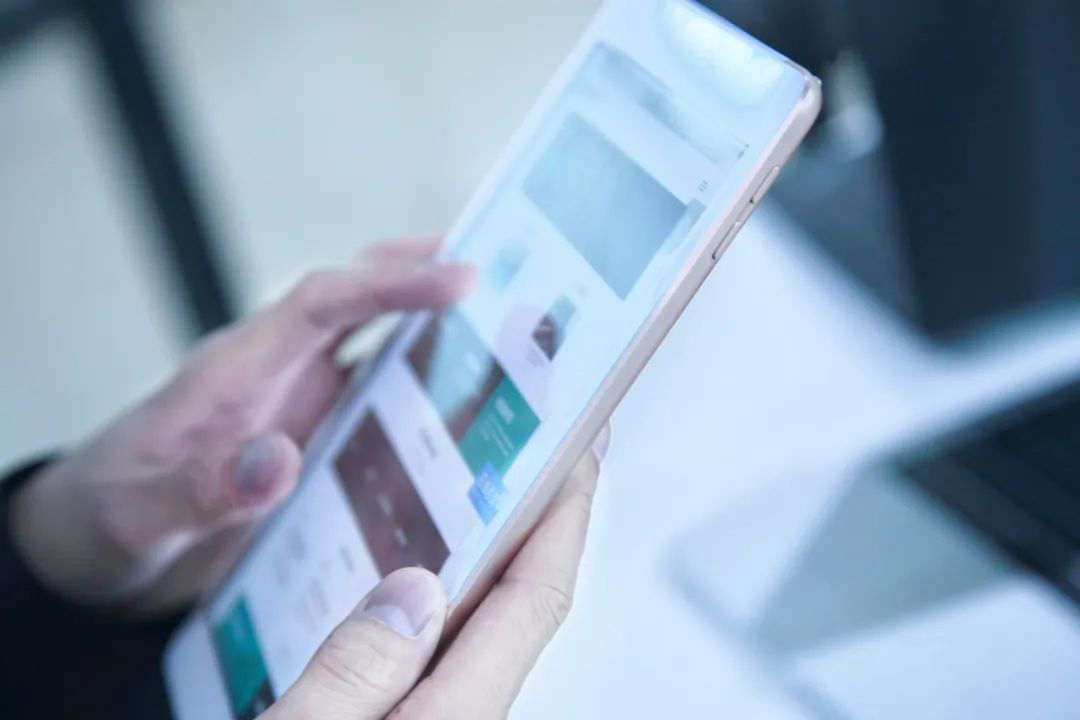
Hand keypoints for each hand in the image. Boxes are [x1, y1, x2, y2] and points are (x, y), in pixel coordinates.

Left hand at [11, 238, 474, 614]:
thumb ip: (202, 488)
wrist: (100, 549)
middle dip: (428, 273)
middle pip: (361, 297)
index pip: (323, 302)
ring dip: (441, 332)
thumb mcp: (140, 513)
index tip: (459, 277)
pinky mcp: (314, 437)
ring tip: (513, 331)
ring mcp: (300, 404)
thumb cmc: (110, 518)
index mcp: (238, 371)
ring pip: (379, 347)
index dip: (392, 283)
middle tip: (509, 268)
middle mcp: (279, 374)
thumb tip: (276, 462)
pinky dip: (429, 396)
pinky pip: (379, 403)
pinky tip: (473, 416)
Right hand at [263, 443, 605, 719]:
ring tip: (495, 494)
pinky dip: (453, 600)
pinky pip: (447, 655)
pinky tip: (423, 578)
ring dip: (500, 557)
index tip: (578, 453)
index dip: (564, 518)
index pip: (532, 603)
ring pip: (488, 631)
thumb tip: (415, 591)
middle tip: (551, 457)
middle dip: (546, 525)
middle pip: (524, 611)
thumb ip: (355, 678)